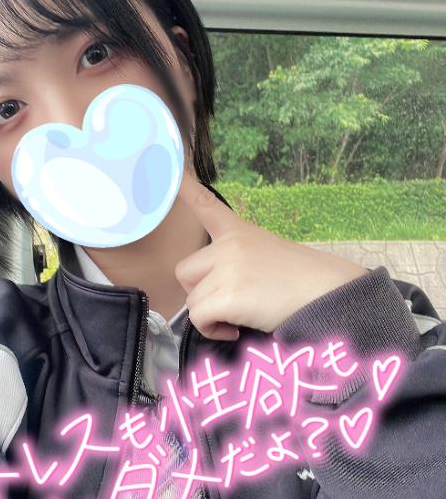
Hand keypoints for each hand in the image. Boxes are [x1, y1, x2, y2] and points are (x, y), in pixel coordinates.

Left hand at [174, 172, 368, 339]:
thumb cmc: (302, 281)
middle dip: (198, 291)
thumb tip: (216, 288)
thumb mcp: (268, 253)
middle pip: (185, 272)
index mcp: (238, 232)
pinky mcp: (230, 294)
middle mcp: (229, 245)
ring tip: (235, 319)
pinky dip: (212, 330)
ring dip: (209, 315)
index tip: (170, 169)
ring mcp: (228, 268)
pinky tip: (233, 330)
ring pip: (192, 300)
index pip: (205, 205)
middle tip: (224, 302)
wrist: (328, 292)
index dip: (184, 189)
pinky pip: (199, 318)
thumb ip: (237, 259)